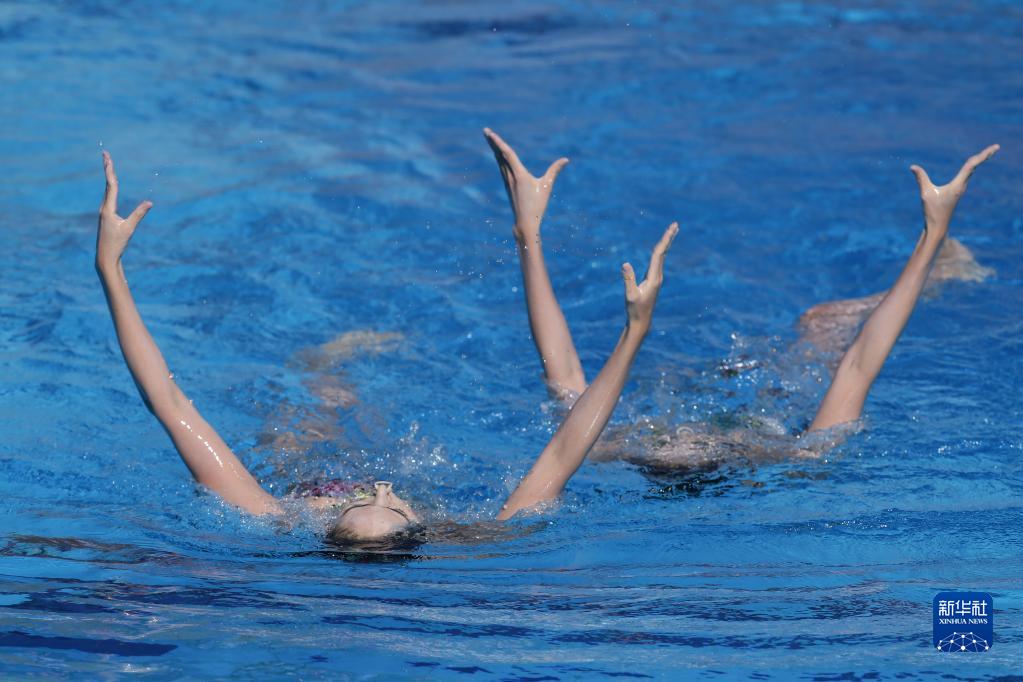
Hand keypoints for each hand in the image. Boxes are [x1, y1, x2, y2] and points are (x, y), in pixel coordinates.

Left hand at [96, 151, 151, 268]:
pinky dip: (111, 188)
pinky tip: (113, 186)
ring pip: (107, 190)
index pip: (111, 185)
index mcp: (108, 209)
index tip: (107, 157)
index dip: (109, 170)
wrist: (105, 257)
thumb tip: (150, 203)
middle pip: (107, 184)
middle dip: (108, 169)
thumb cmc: (117, 243)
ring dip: (109, 177)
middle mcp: (104, 208)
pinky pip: (109, 198)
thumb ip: (139, 214)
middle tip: (106, 154)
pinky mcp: (106, 216)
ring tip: (109, 165)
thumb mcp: (129, 228)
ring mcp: (104, 212)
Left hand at [483, 127, 568, 243]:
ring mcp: (508, 182)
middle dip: (492, 143)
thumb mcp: (547, 186)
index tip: (489, 133)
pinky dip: (500, 160)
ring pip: (500, 162)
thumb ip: (555, 171)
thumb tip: (566, 160)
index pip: (506, 153)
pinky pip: (502, 169)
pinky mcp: (508, 186)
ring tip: (490, 141)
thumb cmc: (537, 205)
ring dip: (495, 150)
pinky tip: (499, 158)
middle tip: (485, 131)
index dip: (498, 141)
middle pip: (500, 155)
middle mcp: (510, 176)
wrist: (524, 222)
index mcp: (518, 174)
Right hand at [622, 222, 678, 332]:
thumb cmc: (635, 309)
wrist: (641, 322)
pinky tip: (660, 249)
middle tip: (676, 224)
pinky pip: (657, 262)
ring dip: (665, 243)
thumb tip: (625, 264)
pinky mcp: (652, 280)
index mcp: (654, 278)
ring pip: (661, 257)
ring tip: (671, 232)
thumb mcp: (630, 295)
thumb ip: (628, 279)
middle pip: (663, 253)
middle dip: (668, 238)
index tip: (671, 229)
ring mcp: (656, 278)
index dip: (664, 240)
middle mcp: (658, 276)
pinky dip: (660, 252)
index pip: (659, 255)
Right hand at [910, 144, 998, 234]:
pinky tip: (971, 165)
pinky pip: (967, 174)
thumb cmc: (932, 211)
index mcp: (958, 185)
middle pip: (975, 166)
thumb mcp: (926, 193)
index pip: (972, 166)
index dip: (983, 155)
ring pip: (972, 170)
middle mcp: (962, 185)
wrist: (938, 226)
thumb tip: (912, 167)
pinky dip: (971, 166)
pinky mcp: (957, 191)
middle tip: (997, 146)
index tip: (995, 148)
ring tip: (987, 153)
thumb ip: (921, 179)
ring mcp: (960, 188)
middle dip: (985, 156)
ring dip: (979, 160)